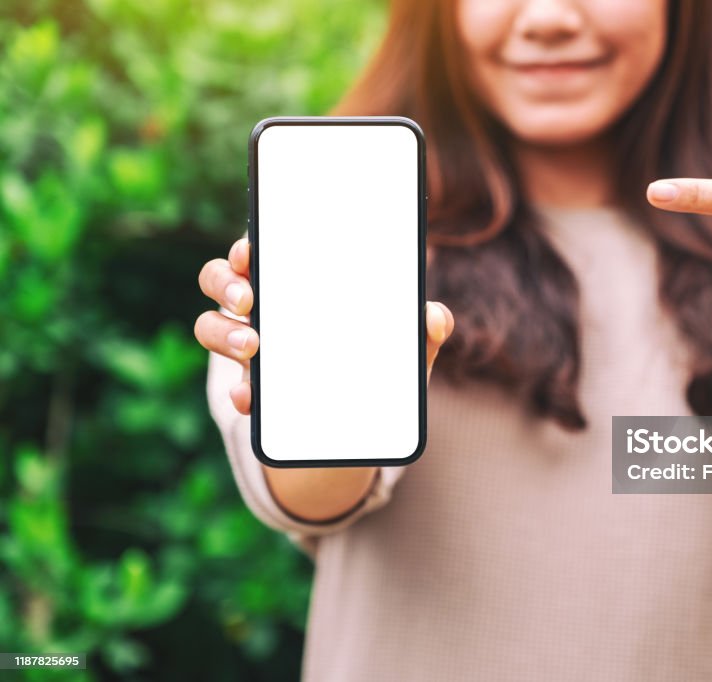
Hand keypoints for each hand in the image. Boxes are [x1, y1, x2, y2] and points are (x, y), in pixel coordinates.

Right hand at [194, 236, 454, 414]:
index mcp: (296, 283)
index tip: (251, 249)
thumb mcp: (405, 345)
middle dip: (226, 282)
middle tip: (249, 298)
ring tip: (251, 345)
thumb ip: (424, 330)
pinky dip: (240, 393)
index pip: (259, 251)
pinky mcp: (253, 390)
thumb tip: (436, 317)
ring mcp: (250, 348)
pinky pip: (233, 389)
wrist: (364, 420)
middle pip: (220, 279)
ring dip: (222, 332)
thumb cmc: (379, 360)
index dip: (246, 246)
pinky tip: (252, 400)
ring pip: (210, 326)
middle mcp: (263, 308)